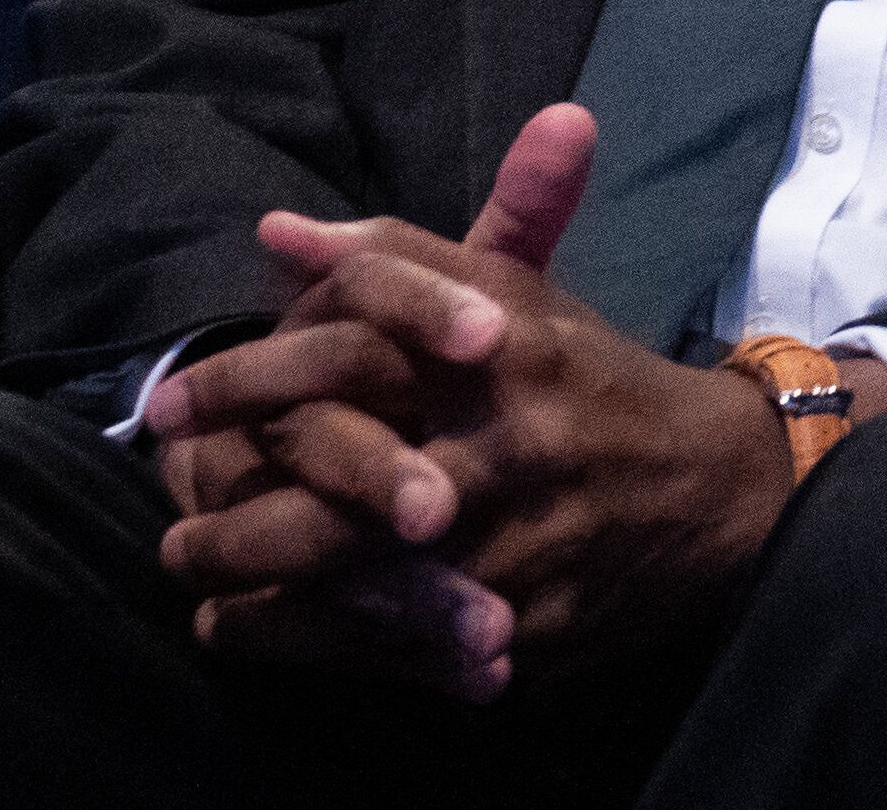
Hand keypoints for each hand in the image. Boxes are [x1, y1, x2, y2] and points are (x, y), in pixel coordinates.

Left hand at [160, 107, 796, 683]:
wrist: (718, 494)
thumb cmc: (591, 384)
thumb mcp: (512, 300)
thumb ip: (398, 258)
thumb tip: (275, 234)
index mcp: (506, 354)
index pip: (348, 352)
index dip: (243, 381)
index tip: (168, 406)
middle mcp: (511, 452)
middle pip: (334, 491)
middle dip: (232, 518)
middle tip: (175, 526)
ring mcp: (516, 552)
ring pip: (350, 584)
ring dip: (253, 588)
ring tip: (199, 577)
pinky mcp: (521, 630)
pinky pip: (387, 651)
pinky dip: (309, 644)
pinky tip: (255, 627)